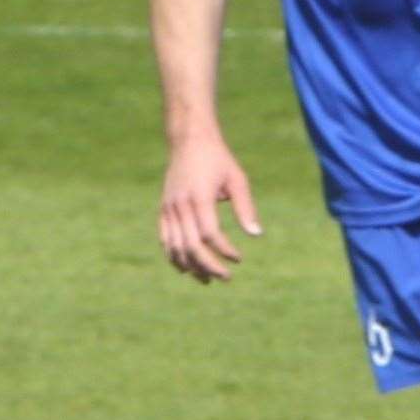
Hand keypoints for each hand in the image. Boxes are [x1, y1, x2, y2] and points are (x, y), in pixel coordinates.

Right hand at [158, 134, 260, 283]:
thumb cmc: (217, 160)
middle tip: (226, 277)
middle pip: (191, 246)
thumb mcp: (237, 179)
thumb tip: (256, 235)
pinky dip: (174, 256)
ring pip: (175, 246)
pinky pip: (165, 239)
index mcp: (199, 197)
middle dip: (209, 266)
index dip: (224, 250)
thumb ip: (246, 207)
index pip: (209, 234)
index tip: (239, 258)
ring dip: (191, 266)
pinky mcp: (164, 209)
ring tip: (208, 280)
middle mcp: (180, 205)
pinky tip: (187, 269)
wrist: (188, 140)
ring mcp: (169, 208)